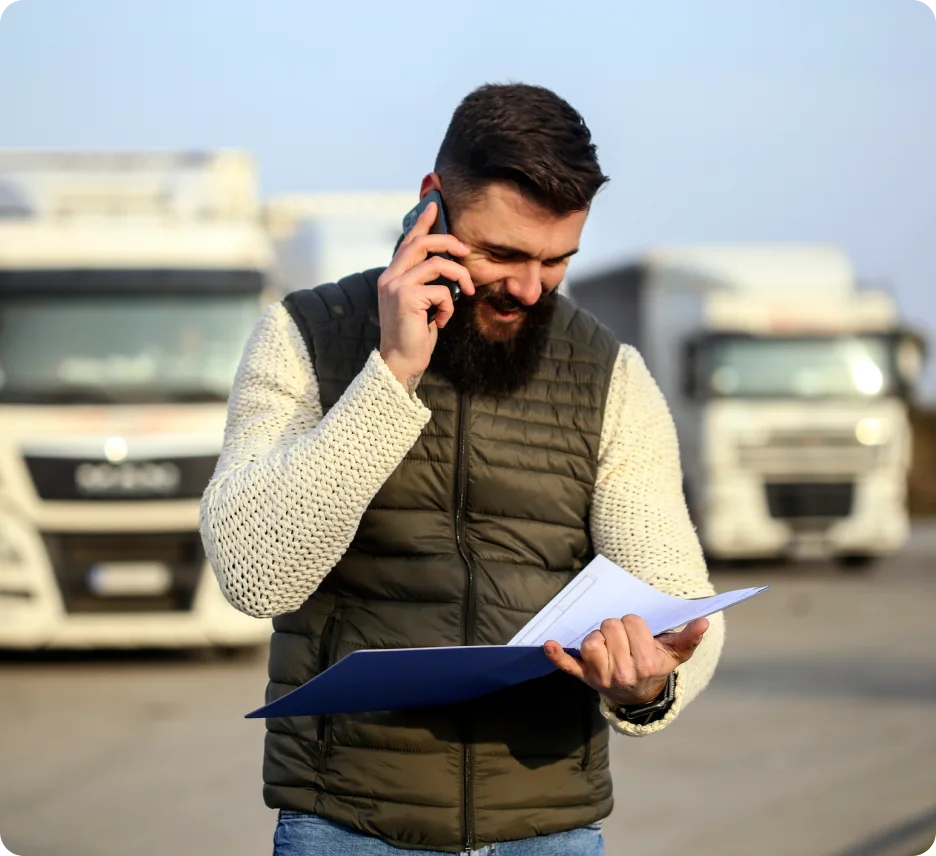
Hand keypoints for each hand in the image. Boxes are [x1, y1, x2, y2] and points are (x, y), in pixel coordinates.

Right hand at [377, 201, 474, 392]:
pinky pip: (442, 291)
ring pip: (438, 265)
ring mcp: (396, 286)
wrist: (400, 361)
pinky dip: (449, 306)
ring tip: (465, 293)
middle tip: (466, 251)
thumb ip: (425, 283)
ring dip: (459, 278)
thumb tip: (448, 265)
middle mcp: (390, 277)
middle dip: (448, 242)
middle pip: (422, 243)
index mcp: (391, 276)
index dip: (422, 223)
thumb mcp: (419, 304)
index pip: (407, 242)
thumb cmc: (413, 335)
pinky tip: (441, 322)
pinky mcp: (407, 298)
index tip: (434, 207)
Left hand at [544, 615, 708, 706]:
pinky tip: (548, 643)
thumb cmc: (657, 666)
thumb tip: (703, 622)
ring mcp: (600, 676)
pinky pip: (566, 665)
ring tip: (608, 642)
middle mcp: (622, 673)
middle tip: (623, 637)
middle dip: (616, 626)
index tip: (639, 632)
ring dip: (597, 635)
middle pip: (610, 627)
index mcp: (646, 664)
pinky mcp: (583, 677)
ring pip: (591, 641)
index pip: (632, 623)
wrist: (640, 695)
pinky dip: (556, 654)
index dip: (635, 623)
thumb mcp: (676, 654)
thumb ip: (689, 637)